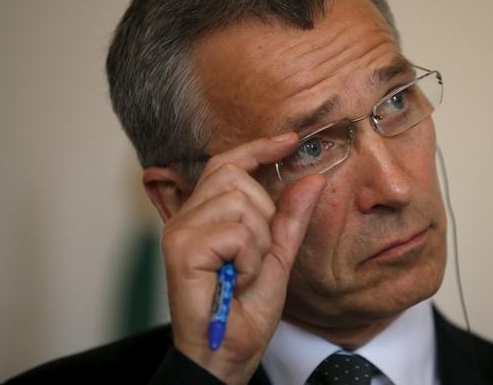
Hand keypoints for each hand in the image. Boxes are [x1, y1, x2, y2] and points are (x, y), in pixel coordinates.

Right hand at [153, 133, 325, 383]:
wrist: (227, 353)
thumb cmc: (245, 310)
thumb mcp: (277, 257)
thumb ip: (290, 218)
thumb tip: (312, 179)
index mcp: (205, 215)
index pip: (228, 163)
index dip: (259, 148)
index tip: (291, 140)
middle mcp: (187, 217)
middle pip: (238, 177)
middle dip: (264, 216)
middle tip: (254, 257)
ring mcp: (181, 231)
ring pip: (241, 202)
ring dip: (257, 242)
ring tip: (244, 271)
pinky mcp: (181, 248)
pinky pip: (237, 232)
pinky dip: (250, 259)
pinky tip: (237, 280)